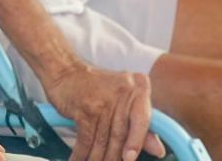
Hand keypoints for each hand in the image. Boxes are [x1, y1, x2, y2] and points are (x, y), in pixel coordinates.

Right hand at [42, 61, 163, 160]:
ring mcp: (101, 100)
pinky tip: (78, 159)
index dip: (137, 141)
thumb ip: (141, 124)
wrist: (63, 70)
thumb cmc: (96, 86)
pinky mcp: (83, 108)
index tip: (130, 158)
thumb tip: (158, 150)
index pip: (142, 119)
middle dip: (114, 156)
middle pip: (121, 133)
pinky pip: (86, 138)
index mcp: (138, 88)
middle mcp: (122, 92)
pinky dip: (81, 153)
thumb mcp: (122, 99)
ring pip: (103, 139)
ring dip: (98, 158)